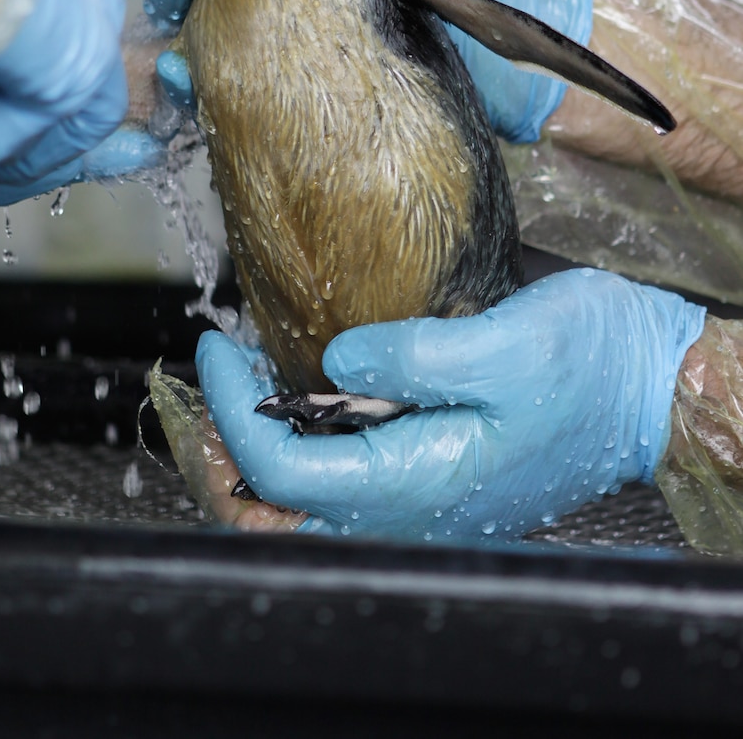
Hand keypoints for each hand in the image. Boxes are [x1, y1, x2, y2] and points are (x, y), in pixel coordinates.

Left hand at [195, 270, 704, 542]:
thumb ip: (410, 360)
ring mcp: (416, 502)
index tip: (219, 346)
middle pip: (274, 514)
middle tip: (215, 377)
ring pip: (299, 508)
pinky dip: (296, 448)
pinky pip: (335, 487)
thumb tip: (331, 366)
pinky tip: (297, 397)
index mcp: (415, 480)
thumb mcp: (504, 344)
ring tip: (242, 382)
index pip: (281, 468)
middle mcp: (406, 508)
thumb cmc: (588, 367)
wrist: (645, 391)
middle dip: (222, 449)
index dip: (233, 406)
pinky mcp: (427, 481)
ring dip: (254, 450)